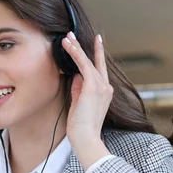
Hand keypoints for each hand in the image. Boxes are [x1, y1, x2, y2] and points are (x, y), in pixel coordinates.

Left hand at [62, 32, 111, 168]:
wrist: (86, 137)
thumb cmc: (80, 125)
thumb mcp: (78, 103)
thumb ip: (79, 88)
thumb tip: (76, 75)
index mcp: (104, 92)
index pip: (99, 69)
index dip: (96, 54)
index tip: (95, 42)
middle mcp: (106, 87)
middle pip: (95, 61)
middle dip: (84, 47)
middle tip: (73, 35)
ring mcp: (101, 86)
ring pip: (87, 61)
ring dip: (76, 48)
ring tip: (66, 37)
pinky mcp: (93, 86)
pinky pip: (83, 65)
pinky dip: (75, 53)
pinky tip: (68, 46)